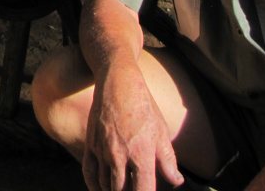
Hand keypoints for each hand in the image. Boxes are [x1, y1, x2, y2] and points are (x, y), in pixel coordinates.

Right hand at [82, 62, 182, 190]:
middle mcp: (120, 155)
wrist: (117, 83)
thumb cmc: (143, 106)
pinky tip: (100, 189)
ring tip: (120, 189)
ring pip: (104, 184)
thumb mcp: (161, 132)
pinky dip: (94, 185)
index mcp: (142, 154)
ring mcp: (103, 150)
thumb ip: (168, 160)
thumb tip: (176, 181)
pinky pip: (88, 172)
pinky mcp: (91, 143)